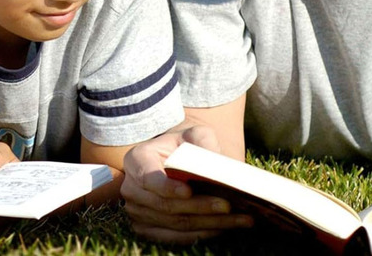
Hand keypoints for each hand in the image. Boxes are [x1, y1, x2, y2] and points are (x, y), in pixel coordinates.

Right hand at [120, 125, 252, 243]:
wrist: (177, 159)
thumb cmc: (186, 145)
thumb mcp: (195, 134)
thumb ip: (204, 142)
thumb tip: (217, 164)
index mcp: (137, 159)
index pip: (148, 177)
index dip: (167, 187)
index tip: (189, 191)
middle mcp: (131, 187)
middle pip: (166, 205)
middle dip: (200, 207)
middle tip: (229, 206)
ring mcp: (136, 211)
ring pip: (175, 223)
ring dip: (208, 223)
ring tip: (240, 219)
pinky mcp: (147, 229)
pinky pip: (175, 236)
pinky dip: (201, 233)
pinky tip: (225, 227)